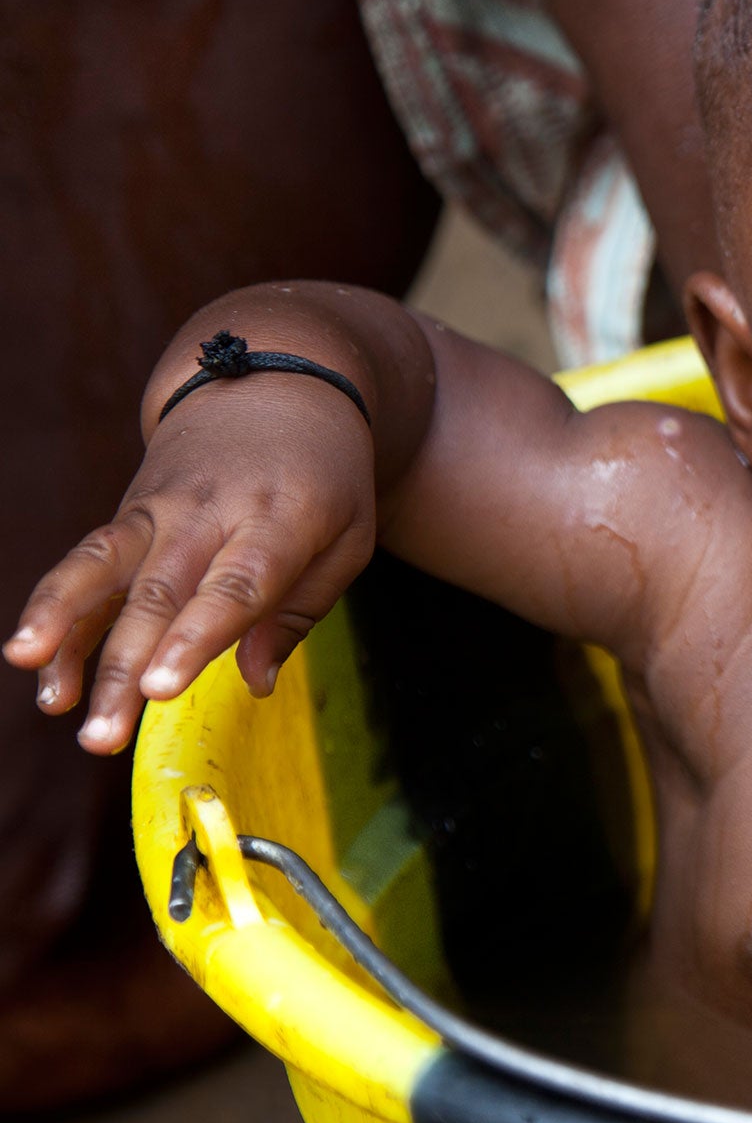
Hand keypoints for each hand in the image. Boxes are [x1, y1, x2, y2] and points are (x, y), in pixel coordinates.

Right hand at [3, 381, 377, 754]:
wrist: (276, 384)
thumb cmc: (325, 475)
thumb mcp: (349, 535)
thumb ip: (301, 610)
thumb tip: (256, 683)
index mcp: (280, 517)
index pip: (236, 583)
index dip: (196, 637)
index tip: (160, 687)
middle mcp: (210, 512)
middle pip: (161, 594)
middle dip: (125, 668)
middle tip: (102, 738)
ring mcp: (160, 510)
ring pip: (103, 571)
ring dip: (67, 637)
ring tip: (49, 700)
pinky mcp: (128, 514)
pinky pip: (85, 564)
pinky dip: (56, 613)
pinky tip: (33, 662)